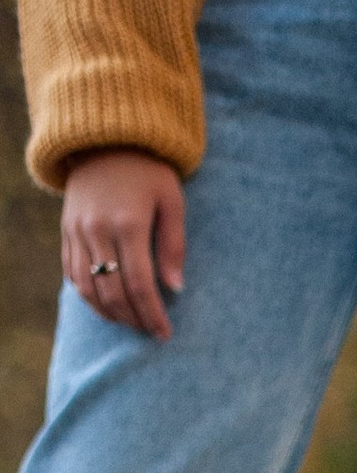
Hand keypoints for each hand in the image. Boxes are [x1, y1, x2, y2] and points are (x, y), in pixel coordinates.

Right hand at [62, 154, 184, 339]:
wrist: (103, 139)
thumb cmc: (147, 170)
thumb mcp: (171, 200)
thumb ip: (174, 245)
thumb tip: (176, 288)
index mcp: (128, 224)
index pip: (140, 285)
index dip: (152, 314)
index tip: (165, 334)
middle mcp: (97, 230)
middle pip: (112, 292)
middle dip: (133, 319)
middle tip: (150, 331)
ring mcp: (77, 231)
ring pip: (88, 289)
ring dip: (110, 313)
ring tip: (131, 321)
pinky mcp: (65, 230)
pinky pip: (72, 274)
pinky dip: (88, 296)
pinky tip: (107, 304)